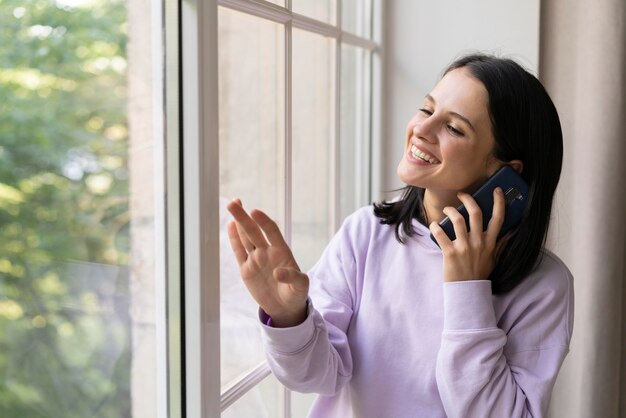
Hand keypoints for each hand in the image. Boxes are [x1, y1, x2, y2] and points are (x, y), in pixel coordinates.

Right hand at [226, 199, 308, 326]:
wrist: (285, 307)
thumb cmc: (296, 293)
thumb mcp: (301, 287)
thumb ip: (293, 278)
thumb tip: (278, 272)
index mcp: (282, 252)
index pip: (271, 232)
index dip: (264, 222)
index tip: (255, 212)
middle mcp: (267, 252)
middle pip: (254, 231)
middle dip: (244, 217)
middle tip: (235, 202)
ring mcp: (256, 259)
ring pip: (245, 238)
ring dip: (238, 222)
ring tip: (232, 205)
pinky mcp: (246, 269)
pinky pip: (239, 252)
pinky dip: (234, 239)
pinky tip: (230, 225)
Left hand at [428, 188, 504, 281]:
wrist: (467, 290)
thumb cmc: (479, 273)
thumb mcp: (494, 258)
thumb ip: (501, 244)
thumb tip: (510, 231)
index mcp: (490, 242)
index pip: (499, 218)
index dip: (498, 202)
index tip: (495, 190)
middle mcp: (479, 242)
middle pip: (476, 213)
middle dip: (468, 199)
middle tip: (462, 195)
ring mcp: (464, 247)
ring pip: (457, 220)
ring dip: (450, 210)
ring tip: (447, 209)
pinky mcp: (450, 253)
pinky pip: (440, 234)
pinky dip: (435, 226)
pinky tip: (434, 225)